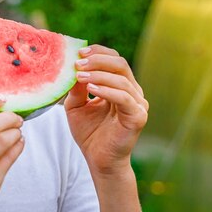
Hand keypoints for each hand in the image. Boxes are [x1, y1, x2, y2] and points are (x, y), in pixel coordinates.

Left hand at [63, 45, 148, 175]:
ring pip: (122, 79)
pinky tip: (91, 88)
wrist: (98, 159)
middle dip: (98, 60)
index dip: (98, 53)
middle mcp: (132, 92)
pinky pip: (124, 98)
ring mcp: (138, 104)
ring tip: (79, 75)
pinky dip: (107, 90)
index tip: (79, 52)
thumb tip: (73, 67)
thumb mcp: (76, 105)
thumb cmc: (89, 132)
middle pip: (120, 64)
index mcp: (119, 86)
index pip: (114, 60)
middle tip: (78, 62)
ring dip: (99, 74)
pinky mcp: (138, 116)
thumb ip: (76, 87)